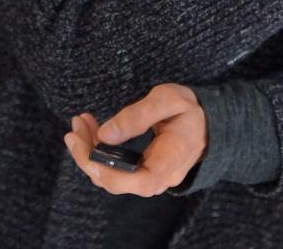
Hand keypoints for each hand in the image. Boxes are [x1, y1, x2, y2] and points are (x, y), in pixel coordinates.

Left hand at [63, 83, 206, 196]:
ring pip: (110, 177)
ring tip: (79, 123)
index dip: (111, 175)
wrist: (208, 123)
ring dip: (89, 152)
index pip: (140, 182)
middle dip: (87, 156)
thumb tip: (106, 134)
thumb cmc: (190, 110)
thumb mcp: (169, 99)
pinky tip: (90, 130)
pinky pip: (114, 170)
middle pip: (116, 182)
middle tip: (74, 128)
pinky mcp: (141, 173)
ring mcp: (150, 178)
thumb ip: (139, 115)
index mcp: (172, 160)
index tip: (88, 154)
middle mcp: (160, 177)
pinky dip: (98, 151)